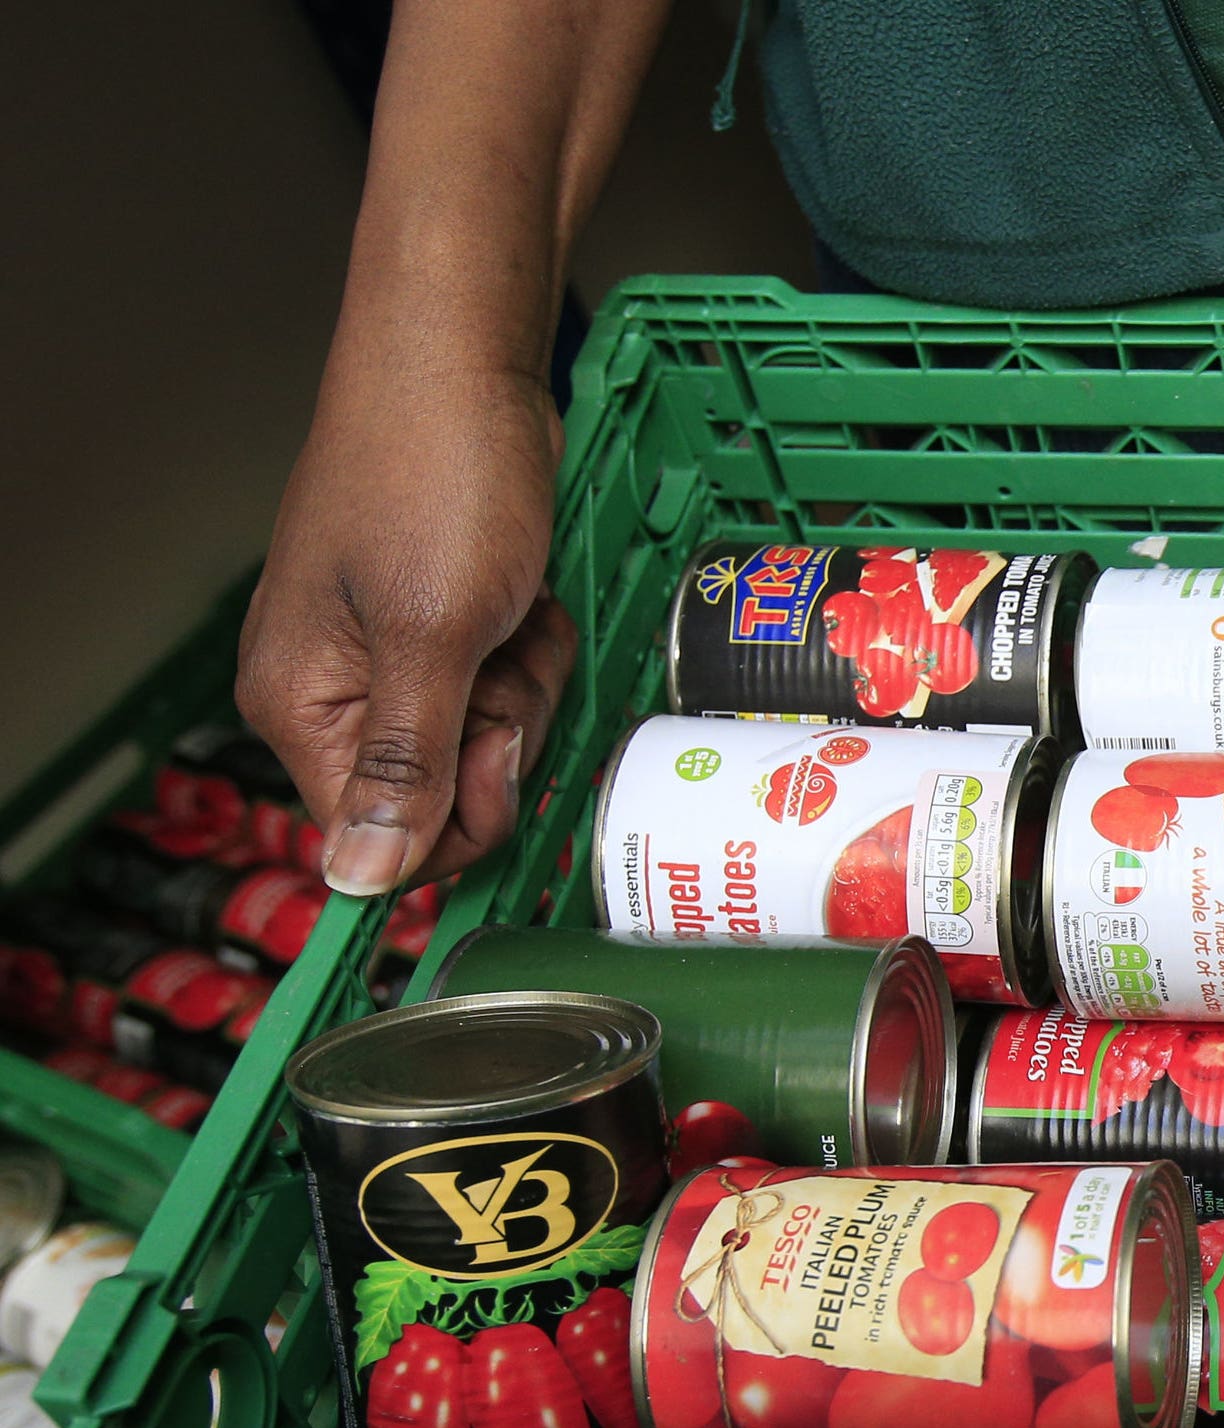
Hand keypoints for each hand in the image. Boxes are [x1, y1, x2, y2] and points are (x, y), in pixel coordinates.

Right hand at [237, 350, 573, 895]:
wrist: (461, 362)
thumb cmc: (436, 475)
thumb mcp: (435, 635)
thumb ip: (406, 765)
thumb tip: (362, 878)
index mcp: (303, 708)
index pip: (386, 842)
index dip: (466, 808)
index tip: (496, 734)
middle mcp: (332, 693)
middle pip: (447, 793)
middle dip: (504, 728)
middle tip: (503, 650)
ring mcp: (387, 657)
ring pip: (487, 737)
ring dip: (524, 679)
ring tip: (510, 606)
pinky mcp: (437, 625)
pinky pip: (502, 681)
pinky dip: (528, 643)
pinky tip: (521, 592)